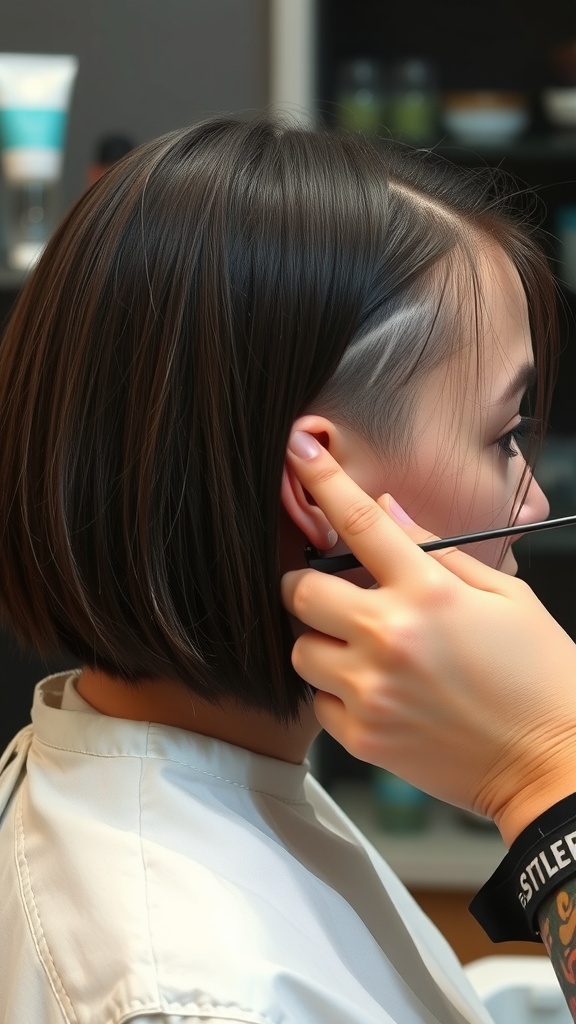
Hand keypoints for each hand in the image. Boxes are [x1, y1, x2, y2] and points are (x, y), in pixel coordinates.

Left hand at [281, 431, 575, 845]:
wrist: (552, 765)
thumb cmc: (539, 675)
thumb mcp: (506, 595)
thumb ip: (437, 550)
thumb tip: (387, 510)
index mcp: (430, 592)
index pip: (359, 520)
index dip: (322, 478)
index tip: (297, 449)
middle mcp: (390, 637)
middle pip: (300, 590)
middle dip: (308, 585)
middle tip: (332, 593)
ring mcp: (372, 691)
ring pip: (299, 650)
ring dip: (320, 642)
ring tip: (361, 651)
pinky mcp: (363, 739)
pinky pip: (316, 703)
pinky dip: (335, 694)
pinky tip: (376, 693)